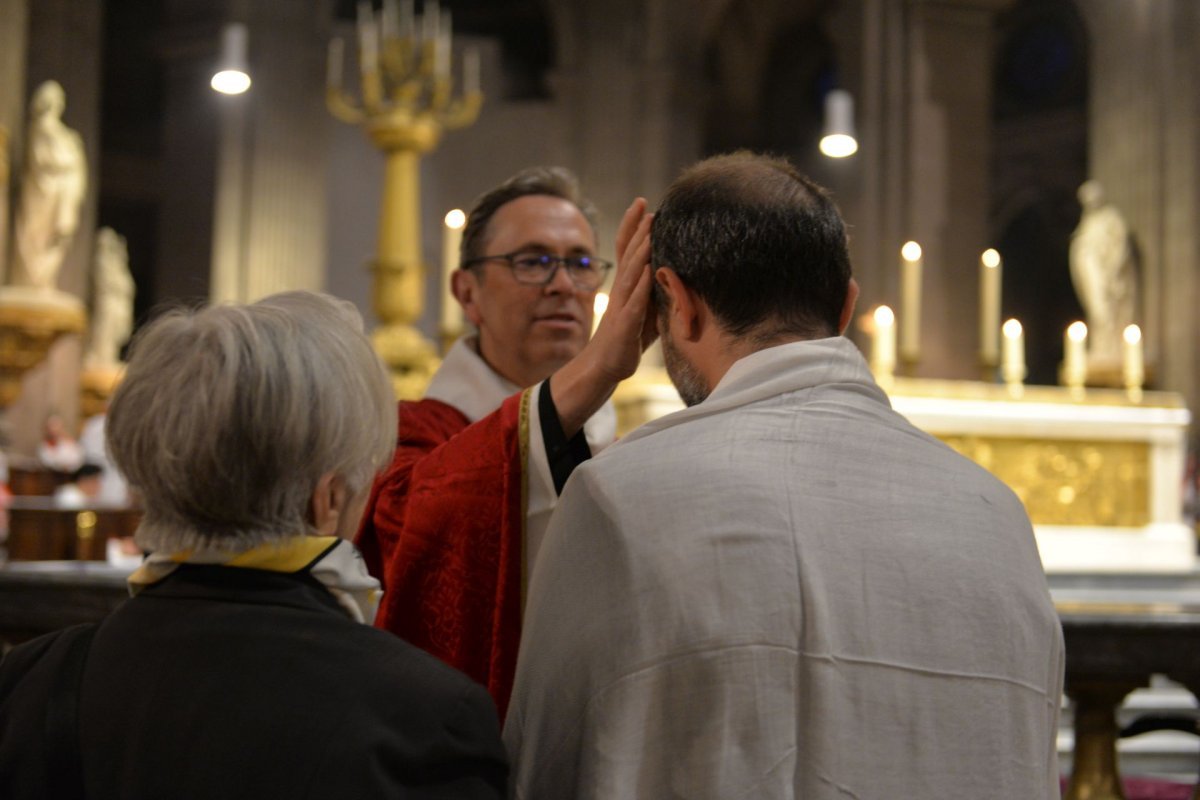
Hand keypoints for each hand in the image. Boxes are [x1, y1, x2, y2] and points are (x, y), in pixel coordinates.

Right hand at [590, 197, 656, 382]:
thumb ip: (655, 294)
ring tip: (649, 232)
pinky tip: (647, 272)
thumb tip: (674, 277)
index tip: (643, 204)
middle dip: (636, 231)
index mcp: (626, 288)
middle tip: (645, 207)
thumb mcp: (645, 313)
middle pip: (627, 256)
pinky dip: (640, 287)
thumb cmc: (626, 340)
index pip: (627, 251)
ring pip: (630, 275)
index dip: (633, 228)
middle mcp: (621, 293)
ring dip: (639, 253)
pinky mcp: (625, 327)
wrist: (603, 368)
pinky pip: (633, 304)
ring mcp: (621, 309)